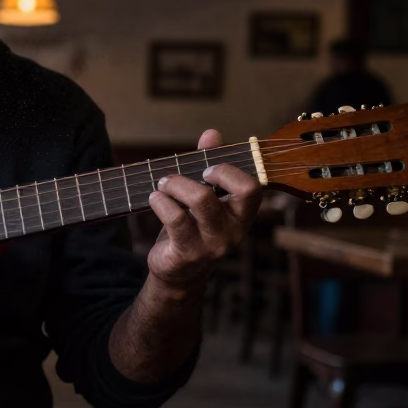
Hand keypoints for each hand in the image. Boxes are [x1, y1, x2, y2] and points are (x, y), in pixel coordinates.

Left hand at [145, 129, 261, 291]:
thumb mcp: (204, 198)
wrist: (178, 274)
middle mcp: (233, 230)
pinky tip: (154, 199)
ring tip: (161, 185)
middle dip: (199, 175)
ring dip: (175, 185)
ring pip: (201, 200)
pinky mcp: (188, 253)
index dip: (230, 171)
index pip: (253, 187)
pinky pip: (176, 220)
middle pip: (232, 190)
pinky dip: (161, 202)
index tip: (206, 169)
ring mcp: (213, 244)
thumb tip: (212, 133)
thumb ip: (209, 164)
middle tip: (175, 178)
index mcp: (241, 214)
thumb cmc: (193, 228)